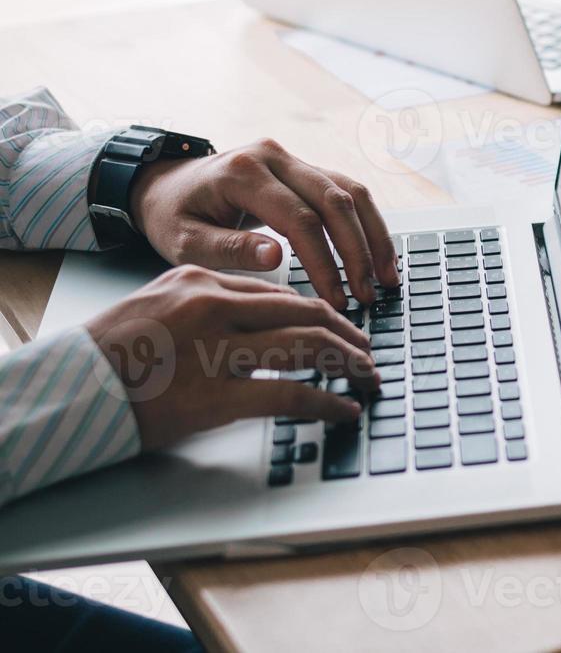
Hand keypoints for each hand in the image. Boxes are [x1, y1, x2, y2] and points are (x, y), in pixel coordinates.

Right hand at [86, 265, 377, 450]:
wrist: (62, 391)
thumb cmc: (105, 356)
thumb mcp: (155, 307)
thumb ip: (206, 306)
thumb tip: (256, 320)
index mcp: (200, 282)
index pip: (280, 292)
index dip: (320, 311)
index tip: (341, 326)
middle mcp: (213, 306)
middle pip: (304, 311)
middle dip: (347, 332)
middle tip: (368, 351)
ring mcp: (215, 349)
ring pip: (307, 345)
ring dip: (348, 362)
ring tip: (368, 377)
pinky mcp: (213, 395)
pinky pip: (290, 392)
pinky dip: (327, 400)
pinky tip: (344, 408)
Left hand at [129, 138, 399, 307]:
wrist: (167, 183)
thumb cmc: (174, 216)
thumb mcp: (184, 241)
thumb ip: (229, 249)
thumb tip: (277, 258)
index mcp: (243, 173)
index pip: (299, 218)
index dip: (324, 261)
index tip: (336, 299)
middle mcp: (275, 158)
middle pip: (335, 201)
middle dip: (358, 251)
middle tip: (368, 294)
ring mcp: (294, 159)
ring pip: (351, 192)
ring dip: (373, 236)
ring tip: (387, 278)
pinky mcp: (306, 168)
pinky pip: (348, 191)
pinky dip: (367, 223)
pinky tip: (379, 254)